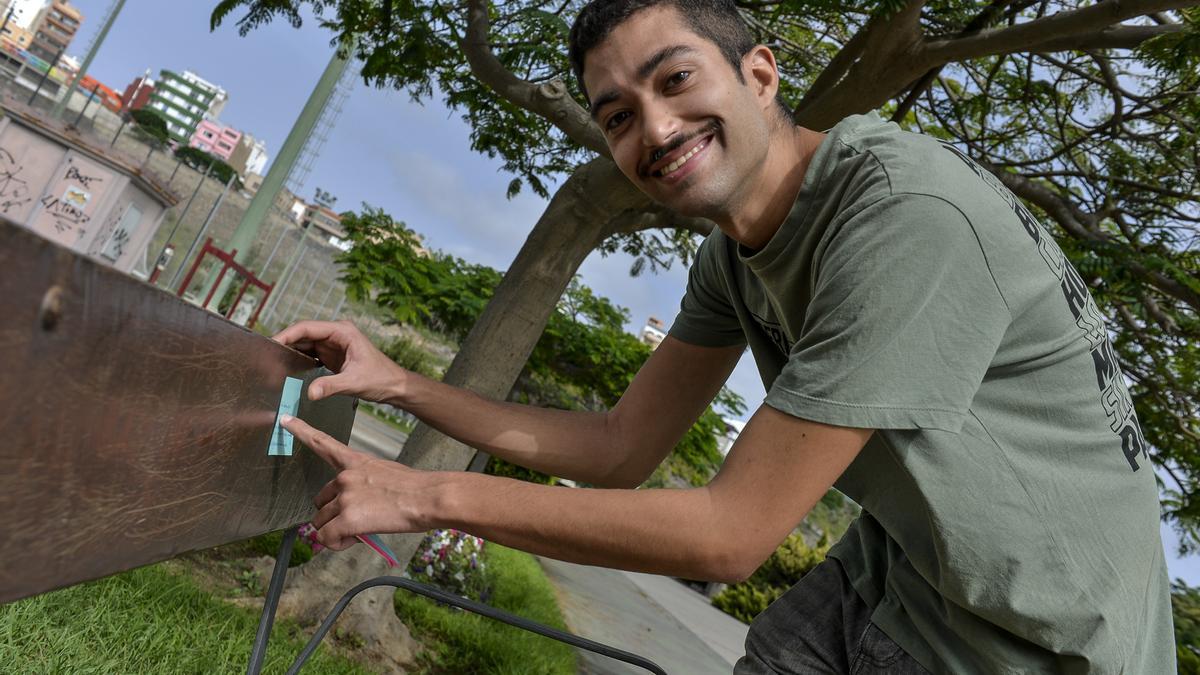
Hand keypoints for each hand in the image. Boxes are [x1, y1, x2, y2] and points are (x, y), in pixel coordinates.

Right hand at [272, 320, 408, 403]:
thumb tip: (310, 393)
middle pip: (303, 334)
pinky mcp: (332, 355)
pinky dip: (298, 360)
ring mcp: (333, 344)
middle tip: (266, 356)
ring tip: (272, 363)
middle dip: (285, 343)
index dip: (287, 335)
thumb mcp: (354, 382)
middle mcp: (336, 334)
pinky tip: (287, 369)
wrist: (394, 386)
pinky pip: (310, 354)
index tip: (271, 344)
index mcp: (342, 331)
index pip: (307, 328)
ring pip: (305, 344)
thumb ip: (331, 386)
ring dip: (290, 352)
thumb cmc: (381, 379)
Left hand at [282, 414, 434, 549]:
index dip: (302, 431)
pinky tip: (355, 539)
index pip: (323, 443)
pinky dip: (337, 544)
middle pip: (319, 502)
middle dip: (332, 516)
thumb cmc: (415, 489)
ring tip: (359, 532)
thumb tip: (357, 508)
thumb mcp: (386, 475)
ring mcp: (345, 497)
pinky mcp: (348, 518)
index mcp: (356, 462)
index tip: (285, 420)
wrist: (428, 497)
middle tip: (355, 523)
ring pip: (321, 523)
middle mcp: (345, 476)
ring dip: (335, 532)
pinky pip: (327, 537)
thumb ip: (363, 486)